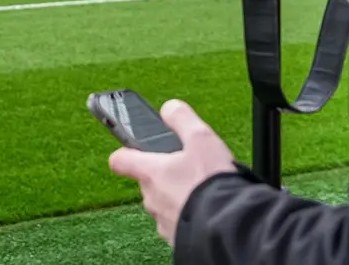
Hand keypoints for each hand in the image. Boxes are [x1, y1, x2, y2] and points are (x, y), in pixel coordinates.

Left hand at [108, 100, 237, 246]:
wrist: (228, 227)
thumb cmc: (211, 183)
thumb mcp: (200, 138)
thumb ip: (181, 118)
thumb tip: (169, 108)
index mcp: (150, 173)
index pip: (120, 160)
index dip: (126, 152)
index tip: (134, 149)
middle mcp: (151, 199)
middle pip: (148, 181)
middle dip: (166, 174)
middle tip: (190, 168)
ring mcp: (163, 222)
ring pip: (165, 203)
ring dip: (179, 196)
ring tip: (203, 189)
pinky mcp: (177, 240)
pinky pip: (178, 222)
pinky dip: (189, 215)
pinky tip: (208, 209)